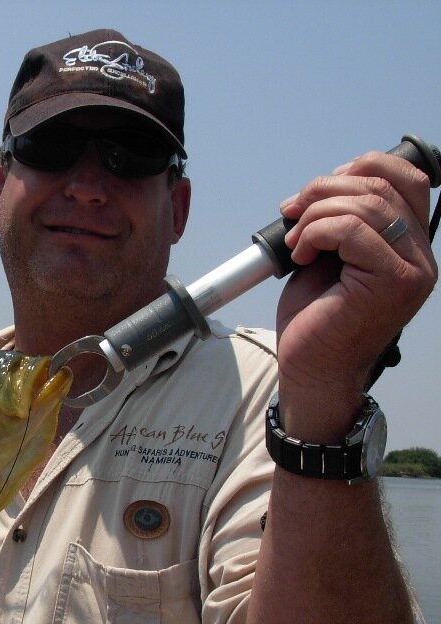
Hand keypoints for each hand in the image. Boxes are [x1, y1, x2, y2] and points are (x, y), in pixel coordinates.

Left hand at [275, 151, 435, 411]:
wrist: (311, 369)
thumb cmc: (315, 319)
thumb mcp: (328, 256)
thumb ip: (340, 221)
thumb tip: (322, 186)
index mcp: (409, 245)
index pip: (406, 178)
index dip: (360, 167)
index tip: (316, 191)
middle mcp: (420, 256)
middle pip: (382, 186)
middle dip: (325, 188)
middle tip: (291, 210)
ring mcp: (412, 269)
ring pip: (367, 204)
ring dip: (316, 212)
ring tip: (295, 239)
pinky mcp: (393, 281)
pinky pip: (351, 230)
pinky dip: (315, 232)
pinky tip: (301, 254)